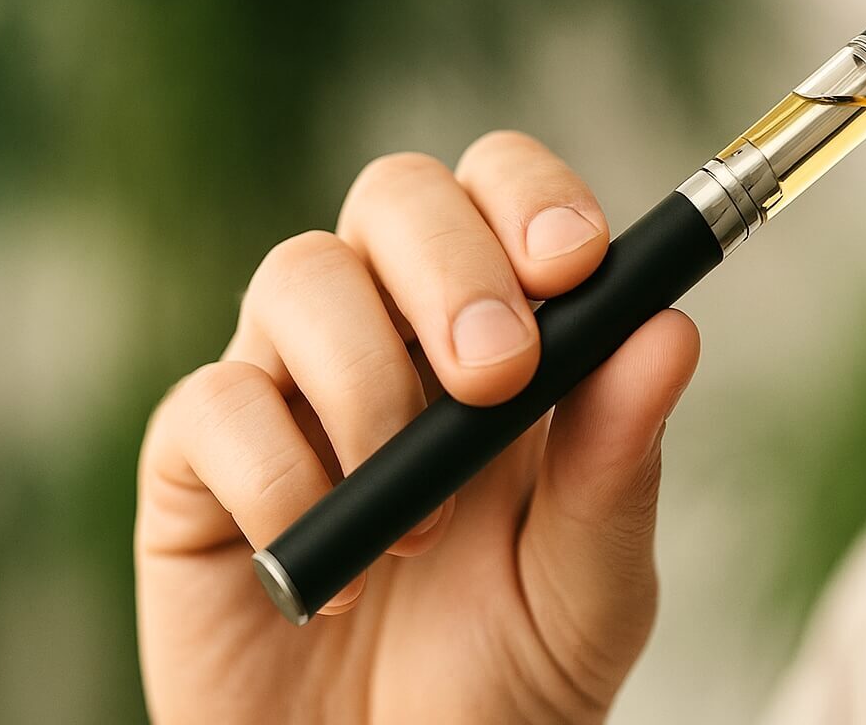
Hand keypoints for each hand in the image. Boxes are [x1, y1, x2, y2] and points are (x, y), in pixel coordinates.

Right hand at [135, 131, 700, 722]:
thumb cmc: (506, 679)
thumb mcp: (590, 586)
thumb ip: (621, 464)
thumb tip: (669, 330)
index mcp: (499, 337)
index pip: (501, 191)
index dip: (530, 196)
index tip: (574, 263)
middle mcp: (388, 334)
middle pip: (395, 195)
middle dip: (451, 266)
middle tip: (497, 377)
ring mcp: (288, 389)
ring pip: (299, 274)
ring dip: (370, 384)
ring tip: (424, 529)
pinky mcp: (196, 463)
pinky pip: (215, 403)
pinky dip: (281, 479)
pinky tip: (336, 577)